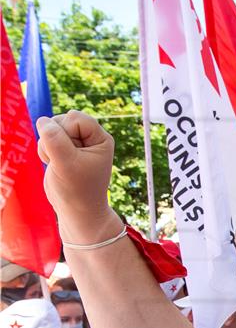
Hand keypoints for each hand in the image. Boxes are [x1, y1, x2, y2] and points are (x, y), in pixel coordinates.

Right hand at [37, 111, 120, 243]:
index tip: (71, 154)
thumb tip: (43, 120)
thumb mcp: (66, 164)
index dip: (66, 132)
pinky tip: (54, 164)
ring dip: (48, 145)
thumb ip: (55, 141)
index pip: (76, 118)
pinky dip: (44, 150)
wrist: (76, 210)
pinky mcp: (63, 148)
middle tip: (64, 161)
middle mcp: (91, 137)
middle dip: (55, 139)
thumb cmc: (77, 190)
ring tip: (59, 163)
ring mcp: (77, 142)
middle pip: (62, 120)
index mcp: (101, 138)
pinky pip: (45, 138)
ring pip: (51, 128)